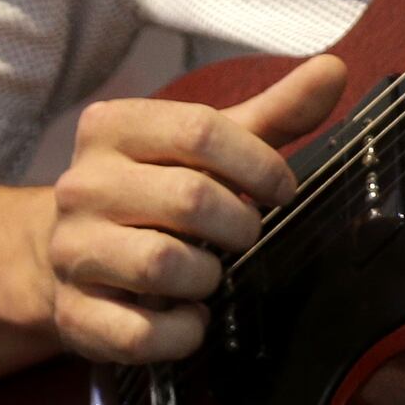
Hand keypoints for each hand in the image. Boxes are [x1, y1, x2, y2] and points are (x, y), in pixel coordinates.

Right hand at [44, 54, 345, 363]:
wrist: (70, 247)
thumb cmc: (156, 188)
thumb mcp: (208, 145)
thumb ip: (273, 112)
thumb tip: (334, 70)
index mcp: (113, 127)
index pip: (199, 130)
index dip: (258, 164)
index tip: (281, 190)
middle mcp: (82, 184)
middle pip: (189, 199)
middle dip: (239, 225)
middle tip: (245, 234)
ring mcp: (71, 250)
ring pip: (161, 266)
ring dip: (208, 277)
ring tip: (210, 272)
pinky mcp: (73, 313)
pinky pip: (139, 333)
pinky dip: (182, 334)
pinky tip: (190, 318)